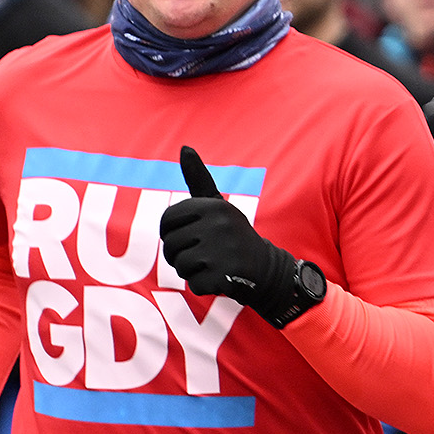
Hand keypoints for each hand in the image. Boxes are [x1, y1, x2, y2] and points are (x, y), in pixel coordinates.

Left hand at [159, 147, 305, 325]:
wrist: (266, 268)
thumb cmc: (232, 235)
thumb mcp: (217, 205)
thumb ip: (198, 178)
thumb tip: (185, 148)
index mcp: (212, 205)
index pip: (166, 221)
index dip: (172, 233)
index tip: (190, 236)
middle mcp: (218, 224)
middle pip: (170, 245)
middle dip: (181, 255)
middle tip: (205, 254)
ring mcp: (222, 250)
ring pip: (180, 266)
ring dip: (192, 271)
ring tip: (214, 264)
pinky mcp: (225, 275)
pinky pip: (194, 284)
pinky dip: (205, 286)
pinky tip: (222, 277)